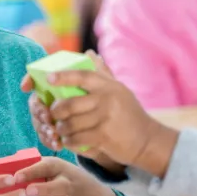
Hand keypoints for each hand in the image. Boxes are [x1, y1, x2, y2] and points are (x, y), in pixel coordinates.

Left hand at [15, 156, 123, 195]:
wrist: (86, 193)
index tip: (16, 177)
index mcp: (58, 167)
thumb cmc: (56, 176)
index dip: (31, 171)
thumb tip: (1, 169)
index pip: (46, 167)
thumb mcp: (48, 166)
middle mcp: (66, 183)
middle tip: (28, 191)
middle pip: (60, 186)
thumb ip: (29, 166)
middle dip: (45, 189)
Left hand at [46, 67, 179, 177]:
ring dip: (61, 129)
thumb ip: (103, 73)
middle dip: (56, 111)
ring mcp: (105, 118)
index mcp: (108, 86)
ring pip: (71, 123)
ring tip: (60, 130)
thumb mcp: (119, 91)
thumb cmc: (130, 114)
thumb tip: (89, 54)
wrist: (148, 140)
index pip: (82, 76)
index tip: (49, 78)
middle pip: (69, 103)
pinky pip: (77, 139)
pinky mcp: (104, 136)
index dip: (63, 76)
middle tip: (52, 115)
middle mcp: (107, 100)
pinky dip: (69, 141)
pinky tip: (69, 141)